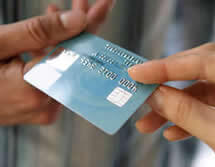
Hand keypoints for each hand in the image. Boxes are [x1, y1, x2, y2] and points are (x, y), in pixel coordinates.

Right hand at [0, 0, 113, 124]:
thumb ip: (40, 32)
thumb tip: (79, 20)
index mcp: (36, 91)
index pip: (77, 53)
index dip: (91, 25)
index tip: (103, 5)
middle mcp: (45, 105)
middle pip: (74, 59)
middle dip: (78, 28)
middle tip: (84, 4)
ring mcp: (42, 108)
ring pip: (65, 66)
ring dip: (63, 38)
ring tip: (59, 13)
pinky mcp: (38, 105)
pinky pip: (54, 75)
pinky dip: (51, 53)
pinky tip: (46, 36)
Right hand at [128, 43, 214, 166]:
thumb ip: (186, 112)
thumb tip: (154, 96)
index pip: (203, 61)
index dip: (165, 67)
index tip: (137, 72)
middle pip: (199, 71)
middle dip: (167, 85)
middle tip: (142, 92)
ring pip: (199, 92)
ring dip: (172, 108)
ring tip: (148, 123)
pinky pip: (207, 108)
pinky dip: (187, 119)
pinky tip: (171, 132)